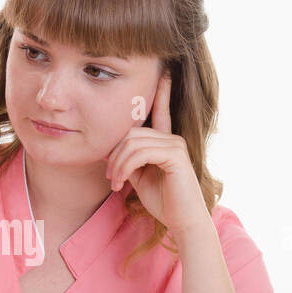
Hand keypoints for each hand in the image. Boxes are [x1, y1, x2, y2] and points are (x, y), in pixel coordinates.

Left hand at [105, 71, 210, 239]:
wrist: (182, 221)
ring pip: (133, 142)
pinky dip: (124, 167)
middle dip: (114, 153)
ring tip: (114, 182)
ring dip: (116, 163)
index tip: (164, 70)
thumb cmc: (163, 201)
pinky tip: (120, 182)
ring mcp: (176, 145)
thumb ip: (129, 159)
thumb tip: (111, 149)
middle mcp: (173, 138)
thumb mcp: (140, 176)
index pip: (160, 110)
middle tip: (109, 176)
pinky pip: (140, 152)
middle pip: (132, 132)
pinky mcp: (176, 155)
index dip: (161, 91)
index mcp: (166, 141)